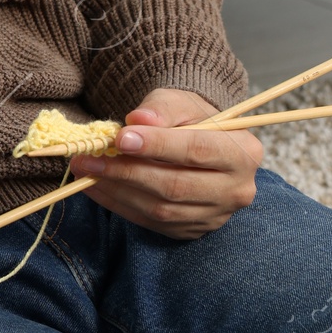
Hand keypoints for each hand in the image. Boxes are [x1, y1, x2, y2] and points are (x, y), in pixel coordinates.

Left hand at [69, 88, 260, 238]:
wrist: (200, 143)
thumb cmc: (191, 119)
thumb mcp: (180, 102)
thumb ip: (160, 109)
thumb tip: (137, 119)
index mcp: (245, 152)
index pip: (198, 150)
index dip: (158, 145)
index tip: (120, 138)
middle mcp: (237, 190)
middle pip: (177, 186)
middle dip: (128, 172)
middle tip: (90, 158)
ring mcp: (216, 216)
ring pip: (161, 209)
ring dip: (117, 191)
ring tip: (86, 170)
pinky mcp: (192, 230)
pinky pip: (151, 222)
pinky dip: (119, 205)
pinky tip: (96, 187)